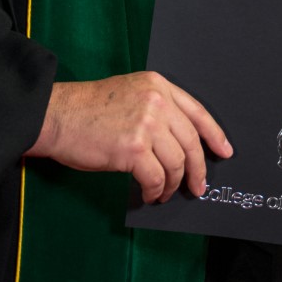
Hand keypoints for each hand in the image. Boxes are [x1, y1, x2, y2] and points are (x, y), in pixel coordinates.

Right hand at [25, 72, 232, 202]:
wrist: (57, 116)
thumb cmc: (88, 110)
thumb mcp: (129, 94)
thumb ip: (156, 109)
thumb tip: (179, 143)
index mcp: (158, 85)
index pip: (197, 111)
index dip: (214, 134)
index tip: (224, 151)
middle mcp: (157, 101)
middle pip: (191, 141)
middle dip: (197, 169)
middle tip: (198, 187)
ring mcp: (146, 124)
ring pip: (176, 163)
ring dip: (173, 185)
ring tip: (163, 194)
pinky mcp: (134, 148)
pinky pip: (156, 178)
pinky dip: (155, 191)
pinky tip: (149, 195)